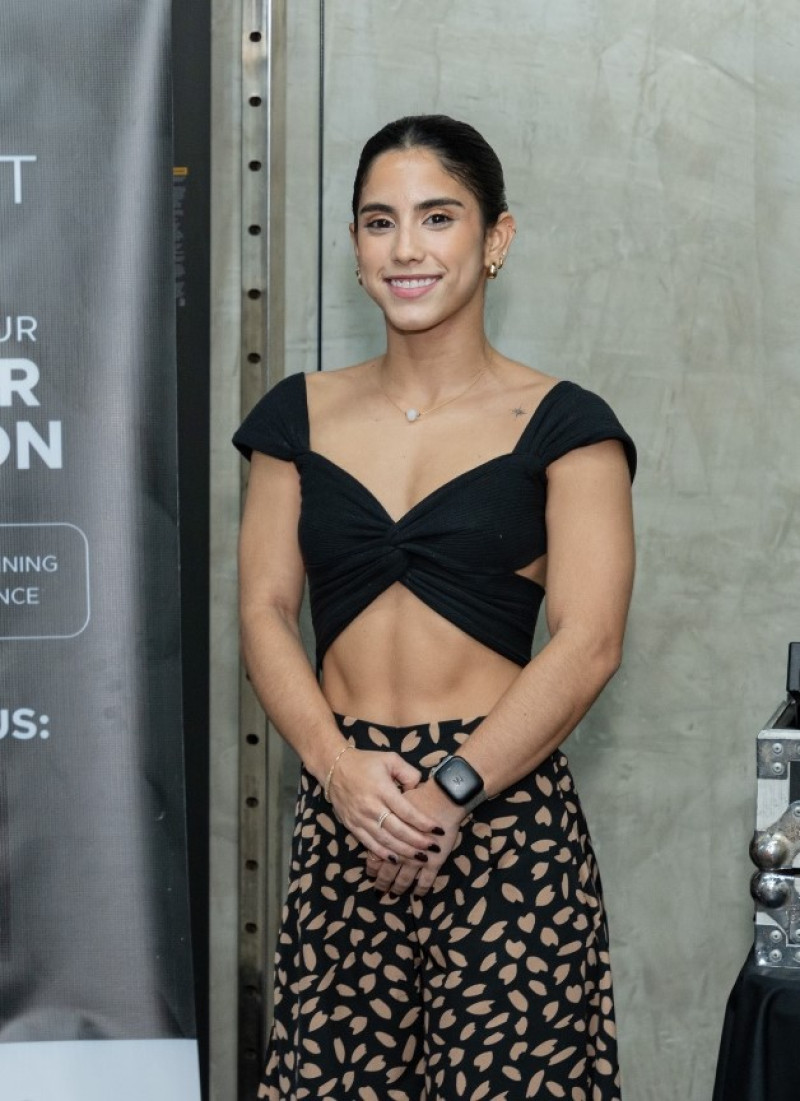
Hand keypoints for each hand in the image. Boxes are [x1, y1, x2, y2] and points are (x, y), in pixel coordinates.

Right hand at [328, 748, 445, 863]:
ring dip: (404, 852)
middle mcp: (371, 806)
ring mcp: (360, 818)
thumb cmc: (366, 762)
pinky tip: (396, 860)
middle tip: (434, 848)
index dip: (424, 823)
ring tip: (421, 858)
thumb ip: (408, 774)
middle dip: (417, 842)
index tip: (439, 830)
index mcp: (382, 789)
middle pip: (398, 830)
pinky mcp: (352, 826)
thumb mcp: (390, 759)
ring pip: (385, 841)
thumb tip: (419, 790)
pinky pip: (369, 844)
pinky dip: (383, 854)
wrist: (334, 767)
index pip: (407, 811)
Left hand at [366, 780, 465, 897]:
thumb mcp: (393, 802)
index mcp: (387, 838)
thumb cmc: (418, 795)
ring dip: (398, 888)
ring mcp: (416, 859)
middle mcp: (399, 851)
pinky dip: (421, 890)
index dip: (372, 868)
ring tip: (395, 894)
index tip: (370, 874)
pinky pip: (426, 881)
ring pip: (404, 880)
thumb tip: (375, 818)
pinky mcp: (433, 862)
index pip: (375, 857)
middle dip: (382, 883)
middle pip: (386, 872)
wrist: (443, 797)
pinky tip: (418, 895)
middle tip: (379, 892)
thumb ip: (384, 814)